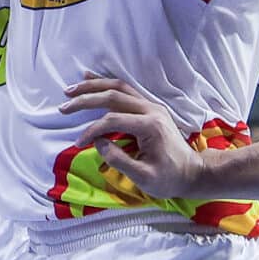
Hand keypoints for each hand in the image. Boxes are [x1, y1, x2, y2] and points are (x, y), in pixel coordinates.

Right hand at [59, 76, 206, 198]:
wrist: (194, 173)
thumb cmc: (170, 178)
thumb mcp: (144, 177)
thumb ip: (119, 160)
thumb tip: (98, 143)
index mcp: (149, 125)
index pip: (112, 120)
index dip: (92, 130)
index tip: (79, 143)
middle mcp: (150, 110)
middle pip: (112, 96)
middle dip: (85, 100)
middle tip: (64, 107)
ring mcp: (151, 106)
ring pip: (118, 87)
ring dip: (93, 87)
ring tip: (72, 90)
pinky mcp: (150, 108)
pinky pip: (125, 90)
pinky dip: (106, 85)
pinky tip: (91, 80)